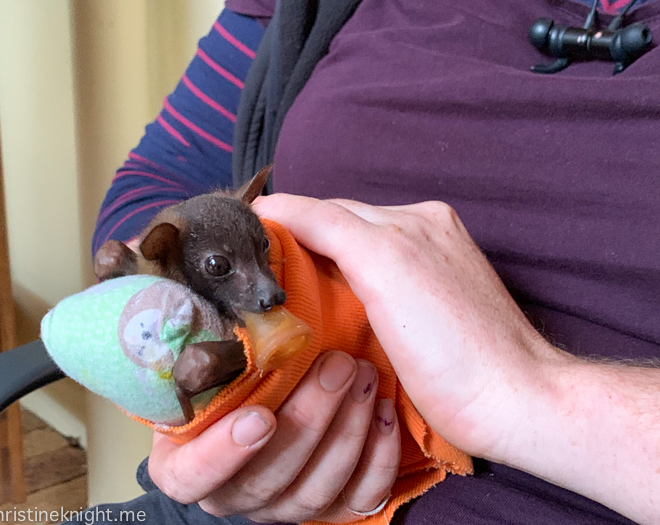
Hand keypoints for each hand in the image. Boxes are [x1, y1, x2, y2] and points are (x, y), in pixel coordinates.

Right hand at [149, 352, 399, 522]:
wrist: (263, 388)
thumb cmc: (230, 369)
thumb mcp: (209, 355)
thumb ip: (209, 347)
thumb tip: (221, 302)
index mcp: (186, 462)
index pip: (191, 477)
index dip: (222, 455)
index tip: (260, 415)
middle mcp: (233, 493)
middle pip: (267, 480)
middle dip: (309, 420)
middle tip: (337, 365)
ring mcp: (282, 505)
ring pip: (316, 490)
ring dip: (347, 429)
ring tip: (364, 372)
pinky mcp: (329, 506)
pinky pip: (358, 498)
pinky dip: (377, 457)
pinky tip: (384, 411)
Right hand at [254, 194, 561, 461]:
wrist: (514, 398)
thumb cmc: (455, 360)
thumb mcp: (387, 282)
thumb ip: (333, 233)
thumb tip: (285, 215)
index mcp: (406, 223)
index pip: (322, 209)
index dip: (278, 216)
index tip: (240, 231)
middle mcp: (421, 222)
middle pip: (339, 217)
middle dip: (298, 230)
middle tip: (259, 258)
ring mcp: (436, 242)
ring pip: (358, 232)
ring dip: (324, 243)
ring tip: (291, 270)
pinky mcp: (446, 266)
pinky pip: (383, 248)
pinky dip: (354, 257)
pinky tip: (341, 283)